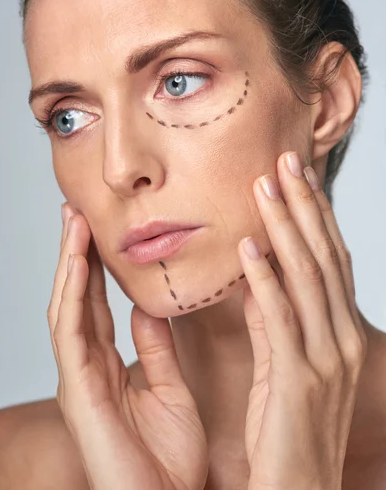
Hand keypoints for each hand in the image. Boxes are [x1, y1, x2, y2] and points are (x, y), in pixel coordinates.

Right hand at [47, 205, 207, 489]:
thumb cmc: (166, 458)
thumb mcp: (168, 389)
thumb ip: (156, 349)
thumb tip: (148, 310)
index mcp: (109, 364)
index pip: (99, 303)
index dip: (97, 265)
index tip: (100, 228)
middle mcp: (88, 366)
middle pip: (78, 298)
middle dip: (76, 254)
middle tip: (76, 212)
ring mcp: (79, 379)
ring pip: (68, 308)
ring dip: (69, 264)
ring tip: (73, 224)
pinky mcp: (79, 393)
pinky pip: (72, 336)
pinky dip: (74, 297)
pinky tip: (78, 266)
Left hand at [237, 151, 367, 489]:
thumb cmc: (289, 428)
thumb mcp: (283, 364)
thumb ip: (272, 319)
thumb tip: (255, 275)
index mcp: (339, 332)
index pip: (329, 259)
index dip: (314, 215)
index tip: (297, 176)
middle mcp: (340, 337)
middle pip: (323, 256)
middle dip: (304, 205)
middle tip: (286, 159)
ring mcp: (324, 357)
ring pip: (306, 276)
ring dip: (285, 226)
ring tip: (265, 186)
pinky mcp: (298, 378)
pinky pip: (280, 317)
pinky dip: (264, 277)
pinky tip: (248, 245)